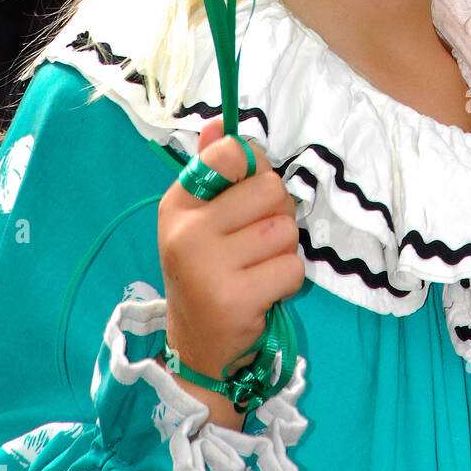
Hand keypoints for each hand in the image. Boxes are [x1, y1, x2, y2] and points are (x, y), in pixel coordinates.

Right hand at [158, 120, 304, 426]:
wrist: (197, 347)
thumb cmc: (207, 270)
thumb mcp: (199, 219)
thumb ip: (212, 168)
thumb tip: (220, 123)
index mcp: (178, 203)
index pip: (231, 153)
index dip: (256, 167)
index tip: (250, 190)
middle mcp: (186, 232)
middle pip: (269, 190)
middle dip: (278, 213)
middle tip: (259, 239)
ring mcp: (208, 267)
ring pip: (285, 230)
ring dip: (284, 249)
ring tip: (259, 267)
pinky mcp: (235, 300)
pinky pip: (292, 267)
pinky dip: (288, 280)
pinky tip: (264, 291)